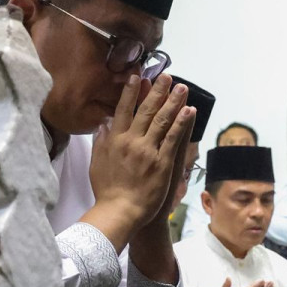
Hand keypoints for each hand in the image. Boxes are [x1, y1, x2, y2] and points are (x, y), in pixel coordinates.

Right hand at [82, 75, 193, 246]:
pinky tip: (190, 110)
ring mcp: (148, 150)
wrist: (120, 211)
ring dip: (173, 101)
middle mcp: (131, 141)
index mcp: (114, 140)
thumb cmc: (107, 191)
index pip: (123, 110)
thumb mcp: (96, 164)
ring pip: (162, 120)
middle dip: (157, 90)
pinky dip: (182, 123)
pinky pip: (174, 138)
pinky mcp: (162, 162)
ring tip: (182, 87)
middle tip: (166, 75)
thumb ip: (100, 142)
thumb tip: (103, 124)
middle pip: (146, 110)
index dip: (131, 92)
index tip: (137, 76)